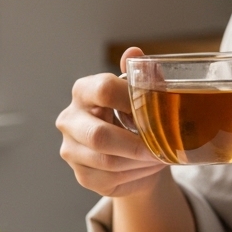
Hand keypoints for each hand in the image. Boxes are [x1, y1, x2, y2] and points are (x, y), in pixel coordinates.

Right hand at [57, 47, 167, 197]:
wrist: (130, 152)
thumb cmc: (135, 116)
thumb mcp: (140, 94)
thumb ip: (139, 74)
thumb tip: (134, 53)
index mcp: (83, 91)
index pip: (103, 90)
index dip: (132, 99)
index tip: (155, 108)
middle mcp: (70, 120)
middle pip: (99, 136)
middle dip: (136, 145)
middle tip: (162, 147)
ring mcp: (71, 150)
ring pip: (108, 161)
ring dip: (140, 161)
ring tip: (161, 156)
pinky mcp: (82, 175)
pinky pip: (110, 179)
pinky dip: (136, 175)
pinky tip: (148, 168)